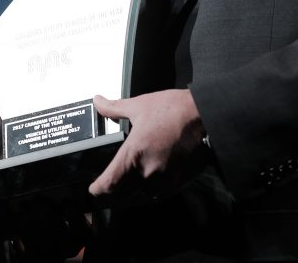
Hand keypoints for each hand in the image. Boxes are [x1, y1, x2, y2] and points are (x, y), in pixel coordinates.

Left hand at [88, 90, 205, 200]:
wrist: (203, 114)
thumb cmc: (173, 109)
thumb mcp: (138, 105)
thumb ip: (113, 108)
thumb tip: (97, 101)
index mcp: (134, 153)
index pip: (110, 184)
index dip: (98, 190)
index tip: (93, 189)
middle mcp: (148, 171)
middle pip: (122, 195)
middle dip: (112, 193)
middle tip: (107, 187)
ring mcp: (165, 178)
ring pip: (142, 194)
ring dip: (134, 190)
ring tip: (129, 180)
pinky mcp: (178, 180)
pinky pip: (159, 191)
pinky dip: (151, 187)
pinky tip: (149, 176)